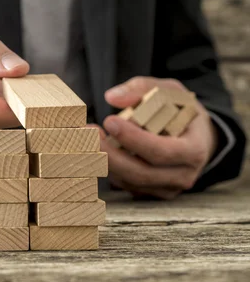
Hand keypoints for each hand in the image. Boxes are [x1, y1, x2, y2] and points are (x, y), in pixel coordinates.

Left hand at [96, 76, 217, 199]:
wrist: (195, 137)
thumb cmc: (180, 110)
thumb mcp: (169, 91)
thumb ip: (142, 88)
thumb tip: (112, 97)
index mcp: (194, 150)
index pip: (161, 151)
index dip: (133, 139)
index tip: (110, 121)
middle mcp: (183, 175)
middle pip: (141, 172)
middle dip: (110, 154)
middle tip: (88, 133)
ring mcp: (167, 188)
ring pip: (129, 181)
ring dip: (104, 162)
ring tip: (86, 140)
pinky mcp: (151, 193)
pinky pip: (125, 185)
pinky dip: (108, 169)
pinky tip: (95, 151)